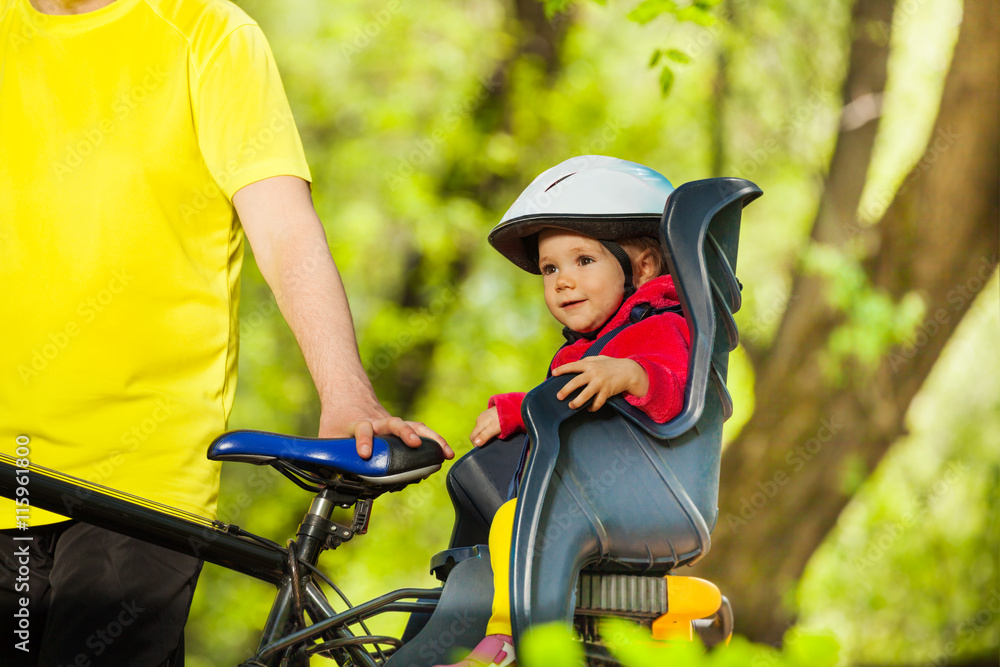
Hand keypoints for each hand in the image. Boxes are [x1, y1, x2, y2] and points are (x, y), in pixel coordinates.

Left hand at [319, 397, 453, 460]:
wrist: (347, 393)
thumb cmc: (337, 419)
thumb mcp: (326, 437)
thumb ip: (327, 460)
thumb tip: (325, 487)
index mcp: (358, 424)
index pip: (362, 430)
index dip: (363, 440)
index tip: (365, 453)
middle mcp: (378, 421)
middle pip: (394, 424)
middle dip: (406, 434)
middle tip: (415, 444)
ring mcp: (391, 422)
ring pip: (413, 426)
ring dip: (430, 438)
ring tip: (445, 452)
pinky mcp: (401, 426)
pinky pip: (420, 431)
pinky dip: (434, 441)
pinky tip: (446, 452)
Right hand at [469, 407, 500, 446]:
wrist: (511, 406)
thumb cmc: (504, 418)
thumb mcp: (495, 429)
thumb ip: (485, 435)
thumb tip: (476, 443)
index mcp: (479, 424)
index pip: (472, 437)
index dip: (476, 444)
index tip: (482, 449)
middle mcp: (479, 419)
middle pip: (475, 433)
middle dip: (479, 440)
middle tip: (488, 444)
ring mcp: (483, 416)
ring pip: (480, 428)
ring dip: (483, 434)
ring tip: (492, 437)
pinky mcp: (487, 414)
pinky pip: (484, 424)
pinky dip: (486, 429)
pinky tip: (493, 429)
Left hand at [551, 356, 647, 411]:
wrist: (630, 371)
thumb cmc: (612, 365)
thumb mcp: (599, 359)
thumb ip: (587, 361)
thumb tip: (575, 365)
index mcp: (590, 364)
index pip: (573, 366)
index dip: (562, 369)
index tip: (554, 373)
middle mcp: (594, 373)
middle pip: (576, 382)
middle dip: (566, 390)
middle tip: (559, 396)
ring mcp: (600, 382)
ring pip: (586, 394)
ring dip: (577, 401)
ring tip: (571, 405)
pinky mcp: (607, 391)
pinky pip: (597, 402)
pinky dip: (593, 407)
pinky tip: (589, 409)